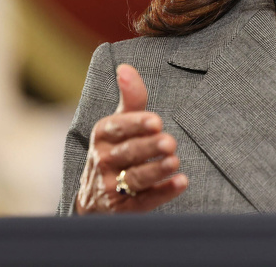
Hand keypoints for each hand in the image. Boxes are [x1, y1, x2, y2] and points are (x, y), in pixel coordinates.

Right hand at [75, 64, 187, 212]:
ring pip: (134, 178)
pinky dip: (163, 193)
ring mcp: (110, 187)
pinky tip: (181, 183)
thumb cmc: (116, 149)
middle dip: (148, 147)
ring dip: (156, 170)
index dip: (136, 124)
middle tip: (169, 142)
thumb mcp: (119, 123)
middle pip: (127, 153)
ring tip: (175, 161)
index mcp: (102, 135)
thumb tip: (125, 67)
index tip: (156, 121)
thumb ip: (130, 97)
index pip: (117, 127)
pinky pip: (143, 202)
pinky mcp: (122, 209)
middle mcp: (102, 160)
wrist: (94, 198)